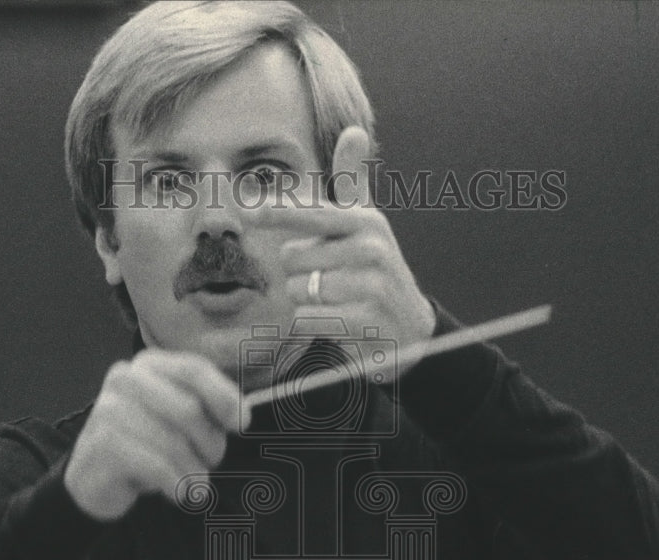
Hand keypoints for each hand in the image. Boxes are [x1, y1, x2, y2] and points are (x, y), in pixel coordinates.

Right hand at [64, 350, 240, 520]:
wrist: (94, 478)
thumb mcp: (179, 420)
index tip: (242, 424)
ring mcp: (108, 409)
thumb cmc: (146, 445)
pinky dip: (176, 485)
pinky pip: (157, 466)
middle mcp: (125, 378)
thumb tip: (242, 416)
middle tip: (209, 464)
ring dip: (193, 472)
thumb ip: (208, 408)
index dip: (224, 396)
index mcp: (148, 364)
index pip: (194, 369)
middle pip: (189, 409)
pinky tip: (178, 493)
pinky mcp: (102, 444)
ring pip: (174, 443)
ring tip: (194, 484)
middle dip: (209, 443)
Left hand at [257, 126, 435, 374]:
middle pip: (293, 258)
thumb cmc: (375, 270)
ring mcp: (371, 287)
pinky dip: (312, 324)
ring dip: (305, 301)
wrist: (410, 329)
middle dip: (299, 273)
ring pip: (298, 291)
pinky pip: (308, 320)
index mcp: (366, 221)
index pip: (312, 214)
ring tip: (335, 302)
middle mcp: (371, 250)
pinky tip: (336, 323)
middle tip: (329, 280)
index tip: (249, 213)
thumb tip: (353, 131)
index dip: (278, 213)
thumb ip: (353, 181)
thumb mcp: (366, 225)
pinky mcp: (365, 322)